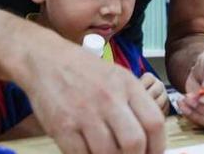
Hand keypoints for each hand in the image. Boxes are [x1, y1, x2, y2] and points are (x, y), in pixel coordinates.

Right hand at [20, 37, 164, 153]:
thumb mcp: (118, 76)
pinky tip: (89, 152)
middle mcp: (108, 98)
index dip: (158, 146)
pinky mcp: (62, 126)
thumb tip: (150, 138)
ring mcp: (84, 113)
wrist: (45, 60)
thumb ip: (135, 104)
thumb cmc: (85, 71)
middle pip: (134, 143)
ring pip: (108, 153)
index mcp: (127, 85)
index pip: (155, 122)